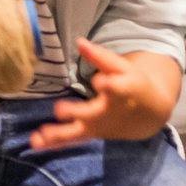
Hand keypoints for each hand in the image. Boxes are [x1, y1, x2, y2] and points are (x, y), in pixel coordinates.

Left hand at [29, 42, 181, 151]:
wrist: (149, 114)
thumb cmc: (134, 84)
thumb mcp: (124, 68)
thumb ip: (101, 57)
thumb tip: (80, 41)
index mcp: (123, 92)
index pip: (118, 89)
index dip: (109, 86)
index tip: (100, 82)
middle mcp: (109, 112)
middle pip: (91, 114)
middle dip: (76, 112)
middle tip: (59, 109)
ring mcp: (99, 126)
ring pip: (77, 132)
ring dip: (58, 134)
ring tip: (40, 135)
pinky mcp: (91, 134)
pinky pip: (71, 140)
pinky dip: (53, 143)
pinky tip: (35, 143)